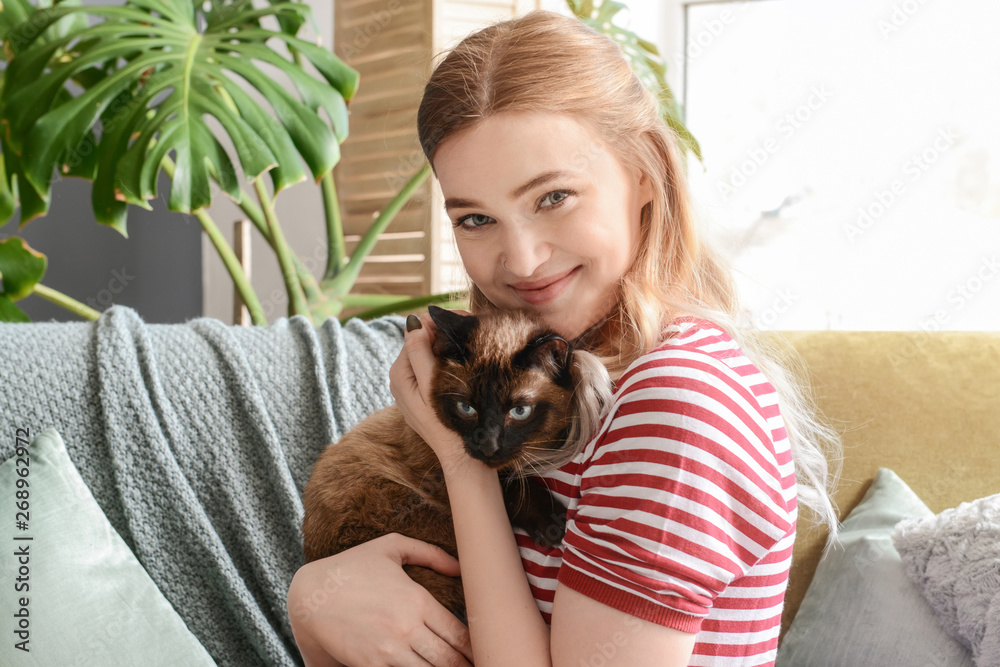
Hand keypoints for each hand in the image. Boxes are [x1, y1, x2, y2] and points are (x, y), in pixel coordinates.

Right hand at [287, 532, 474, 666]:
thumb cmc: (351, 567)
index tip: (486, 652)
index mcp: (418, 600)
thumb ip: (430, 554)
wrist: (309, 596)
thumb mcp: (390, 548)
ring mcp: (389, 651)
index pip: (460, 634)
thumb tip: (460, 566)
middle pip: (450, 660)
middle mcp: (407, 628)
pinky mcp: (371, 666)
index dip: (477, 649)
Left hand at [388, 311, 470, 471]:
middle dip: (445, 330)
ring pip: (430, 352)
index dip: (440, 321)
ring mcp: (413, 387)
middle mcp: (402, 378)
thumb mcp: (431, 385)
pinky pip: (435, 366)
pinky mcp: (425, 395)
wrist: (462, 458)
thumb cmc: (448, 423)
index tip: (467, 319)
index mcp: (399, 373)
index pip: (415, 332)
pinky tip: (467, 357)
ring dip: (449, 343)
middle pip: (422, 341)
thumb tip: (414, 322)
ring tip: (474, 338)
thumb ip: (419, 352)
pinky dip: (450, 357)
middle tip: (475, 326)